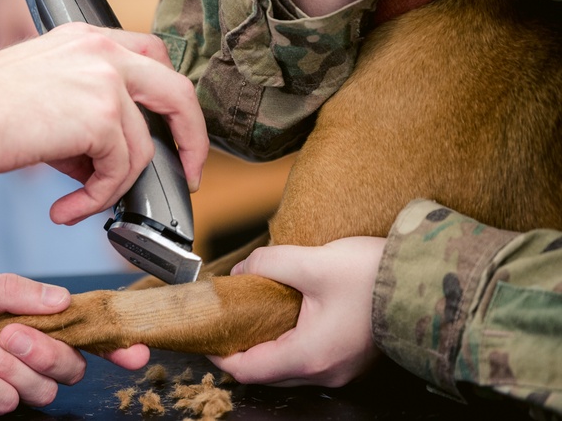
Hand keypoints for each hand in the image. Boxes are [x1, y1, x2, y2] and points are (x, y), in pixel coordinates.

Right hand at [0, 23, 207, 224]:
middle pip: (177, 92)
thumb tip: (107, 161)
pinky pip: (119, 170)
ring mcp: (106, 81)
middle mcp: (104, 51)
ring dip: (113, 187)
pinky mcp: (101, 115)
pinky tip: (68, 208)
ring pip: (141, 148)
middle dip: (192, 138)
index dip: (169, 101)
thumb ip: (86, 116)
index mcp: (90, 39)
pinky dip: (97, 198)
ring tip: (80, 204)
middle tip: (188, 172)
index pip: (153, 59)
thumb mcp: (47, 94)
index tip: (174, 133)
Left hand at [0, 265, 149, 415]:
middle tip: (10, 334)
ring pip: (38, 390)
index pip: (68, 326)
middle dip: (46, 351)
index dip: (105, 339)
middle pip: (65, 365)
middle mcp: (6, 348)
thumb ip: (10, 291)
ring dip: (6, 367)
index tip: (134, 349)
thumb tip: (61, 300)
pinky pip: (0, 405)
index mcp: (8, 310)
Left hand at [209, 238, 384, 386]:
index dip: (220, 354)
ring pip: (287, 365)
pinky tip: (285, 312)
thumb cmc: (376, 275)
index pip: (248, 370)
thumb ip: (268, 264)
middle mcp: (325, 371)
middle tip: (226, 318)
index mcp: (309, 356)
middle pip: (266, 371)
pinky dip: (289, 340)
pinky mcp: (350, 356)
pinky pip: (308, 356)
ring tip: (252, 310)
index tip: (206, 334)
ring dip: (266, 343)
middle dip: (241, 347)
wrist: (427, 279)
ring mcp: (340, 367)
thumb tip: (242, 270)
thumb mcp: (312, 262)